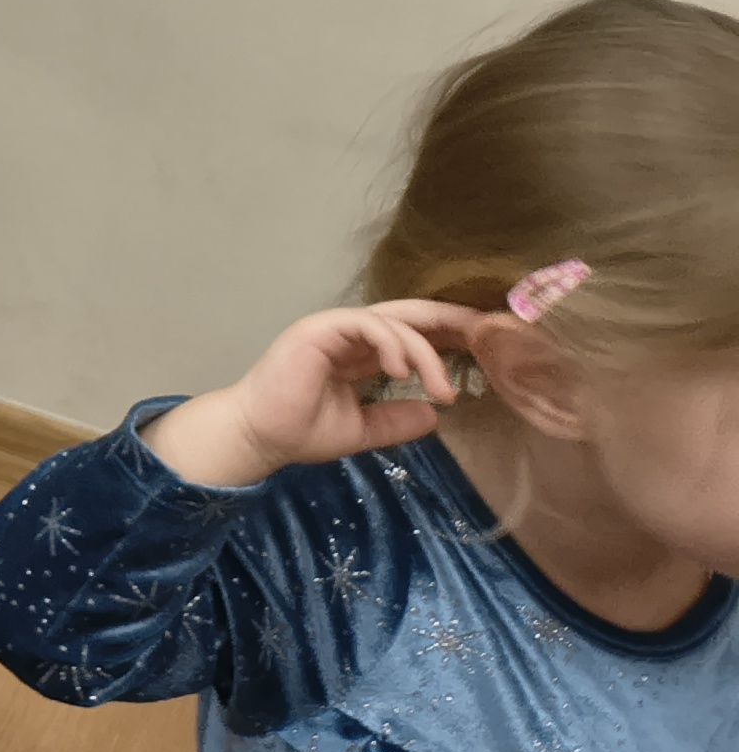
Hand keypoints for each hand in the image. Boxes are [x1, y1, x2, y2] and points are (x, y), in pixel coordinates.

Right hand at [139, 302, 498, 489]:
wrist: (262, 436)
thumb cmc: (302, 431)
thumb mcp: (364, 430)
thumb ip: (396, 420)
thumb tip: (434, 415)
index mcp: (360, 354)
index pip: (410, 333)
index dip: (447, 334)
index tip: (486, 345)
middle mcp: (350, 335)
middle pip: (409, 315)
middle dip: (450, 321)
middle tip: (488, 335)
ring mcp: (334, 329)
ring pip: (393, 322)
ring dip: (426, 353)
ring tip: (443, 390)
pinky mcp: (319, 330)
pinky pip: (365, 324)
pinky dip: (391, 343)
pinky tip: (404, 371)